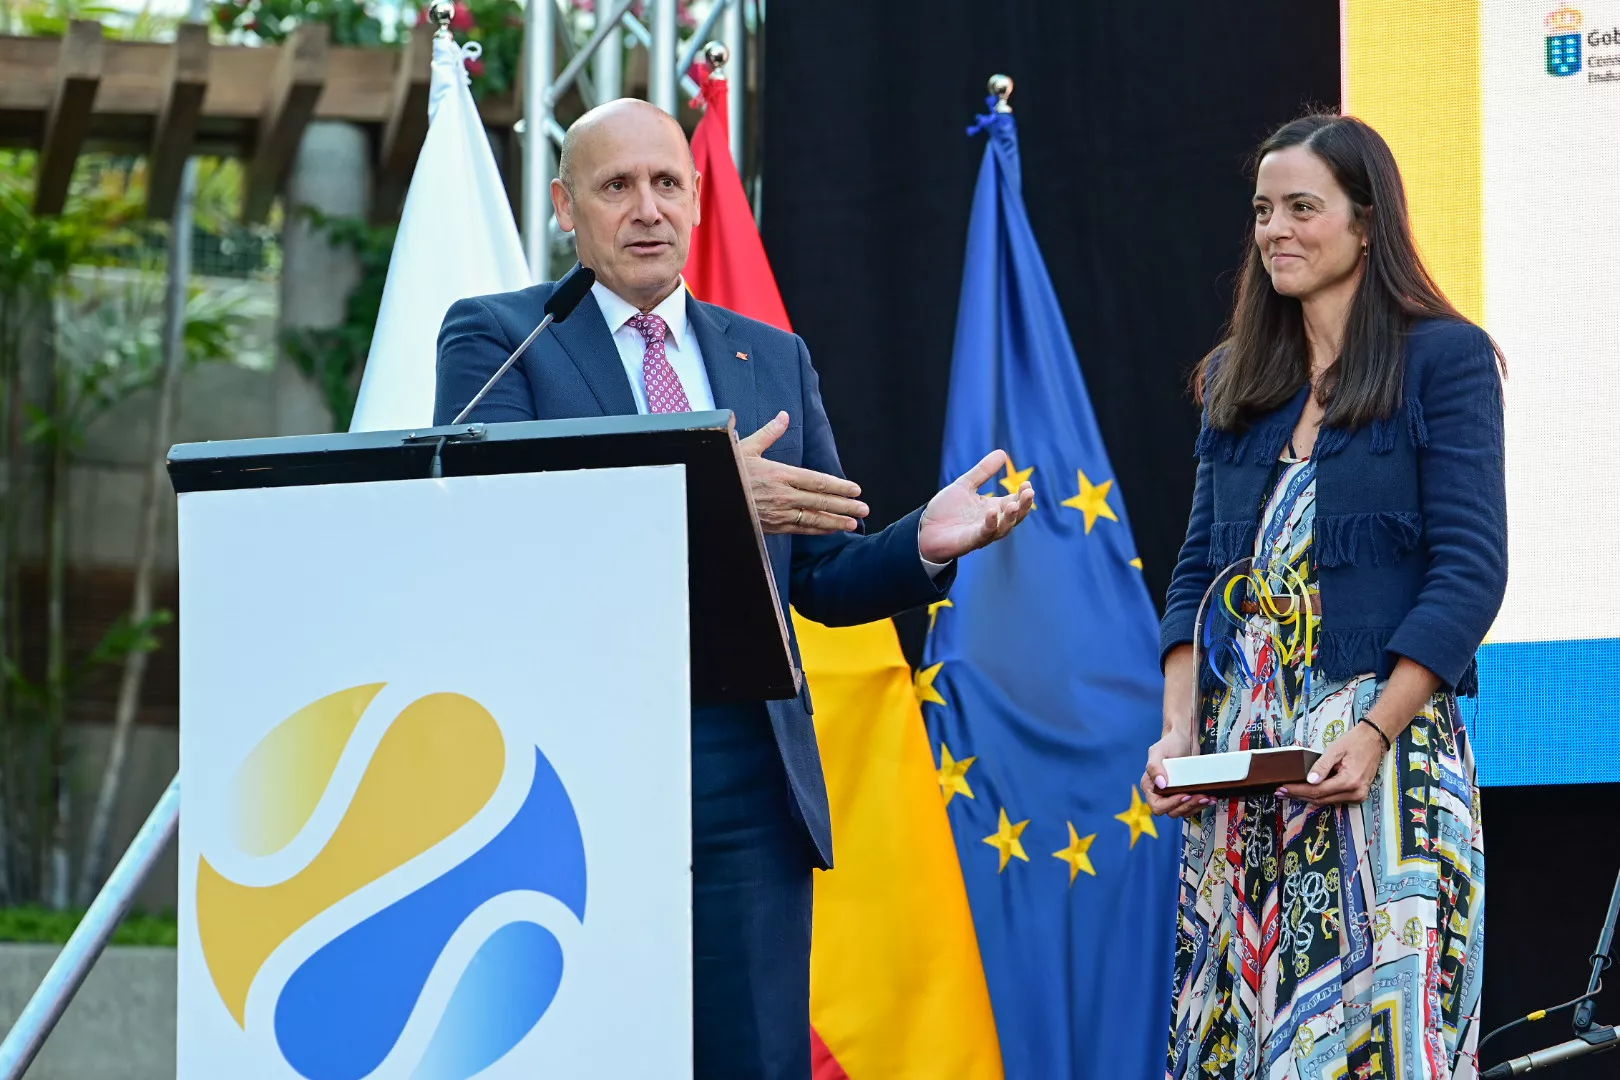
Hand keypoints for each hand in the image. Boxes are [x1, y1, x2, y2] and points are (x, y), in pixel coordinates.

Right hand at [739, 412, 869, 534]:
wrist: (710, 497)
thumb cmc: (729, 471)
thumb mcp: (746, 447)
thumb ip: (770, 433)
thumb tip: (784, 416)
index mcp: (780, 474)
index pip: (817, 481)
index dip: (839, 486)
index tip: (855, 489)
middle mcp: (783, 495)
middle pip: (820, 501)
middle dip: (845, 505)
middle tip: (864, 508)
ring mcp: (779, 513)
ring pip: (814, 518)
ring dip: (836, 521)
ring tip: (854, 522)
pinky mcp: (772, 527)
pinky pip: (801, 529)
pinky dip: (818, 530)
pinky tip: (831, 529)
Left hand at [918, 450, 1034, 562]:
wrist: (925, 528)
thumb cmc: (946, 509)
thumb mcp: (965, 485)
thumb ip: (983, 471)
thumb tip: (1003, 453)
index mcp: (993, 508)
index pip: (1015, 501)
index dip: (1023, 494)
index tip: (1027, 483)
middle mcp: (992, 522)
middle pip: (1015, 516)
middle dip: (1023, 506)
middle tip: (1029, 492)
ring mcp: (983, 533)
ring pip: (1004, 528)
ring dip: (1010, 517)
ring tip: (1013, 504)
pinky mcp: (971, 541)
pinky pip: (984, 534)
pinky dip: (990, 524)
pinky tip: (992, 512)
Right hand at [1141, 728, 1209, 818]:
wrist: (1184, 740)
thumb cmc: (1169, 744)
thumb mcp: (1157, 751)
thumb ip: (1154, 767)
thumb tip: (1160, 784)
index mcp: (1150, 786)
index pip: (1157, 806)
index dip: (1171, 804)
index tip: (1184, 795)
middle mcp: (1160, 794)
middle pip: (1171, 811)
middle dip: (1187, 805)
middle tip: (1200, 796)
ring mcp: (1173, 796)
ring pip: (1183, 812)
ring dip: (1196, 807)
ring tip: (1207, 797)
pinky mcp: (1185, 795)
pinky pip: (1192, 807)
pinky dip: (1201, 805)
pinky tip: (1210, 798)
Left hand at [1281, 722, 1386, 805]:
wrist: (1375, 740)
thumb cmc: (1355, 742)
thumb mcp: (1335, 750)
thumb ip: (1321, 765)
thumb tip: (1309, 780)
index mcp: (1350, 782)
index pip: (1317, 791)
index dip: (1298, 791)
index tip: (1282, 788)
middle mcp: (1355, 793)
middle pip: (1321, 799)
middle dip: (1299, 796)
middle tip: (1280, 791)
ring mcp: (1358, 796)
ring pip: (1326, 801)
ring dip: (1307, 797)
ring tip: (1289, 792)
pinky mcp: (1357, 796)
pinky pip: (1334, 799)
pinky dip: (1319, 795)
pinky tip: (1305, 791)